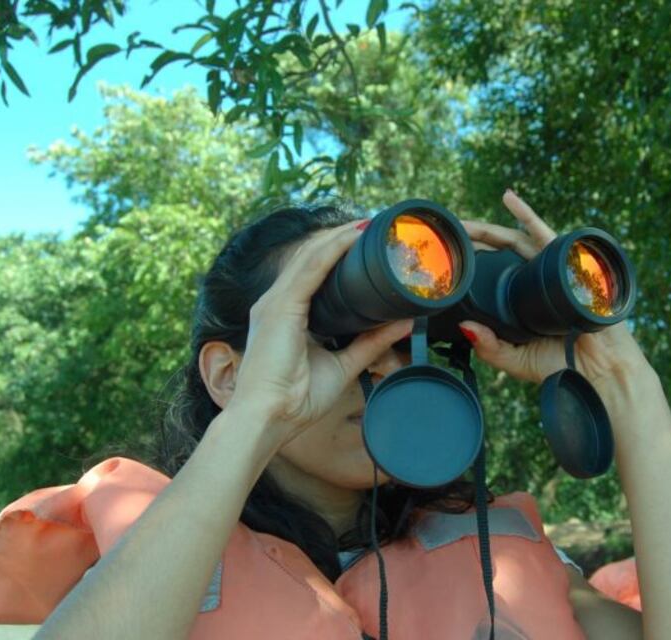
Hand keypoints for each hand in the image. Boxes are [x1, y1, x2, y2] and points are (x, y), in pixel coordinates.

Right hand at [227, 221, 412, 443]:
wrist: (268, 418)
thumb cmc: (296, 399)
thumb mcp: (343, 365)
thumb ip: (370, 343)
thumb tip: (402, 322)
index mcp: (286, 313)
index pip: (313, 273)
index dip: (339, 254)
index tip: (367, 244)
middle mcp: (276, 302)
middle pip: (312, 258)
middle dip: (342, 239)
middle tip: (375, 226)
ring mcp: (275, 301)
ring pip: (311, 256)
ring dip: (342, 237)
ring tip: (370, 224)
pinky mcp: (280, 307)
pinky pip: (310, 268)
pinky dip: (333, 249)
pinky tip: (354, 236)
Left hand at [460, 191, 652, 400]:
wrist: (599, 372)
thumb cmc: (563, 367)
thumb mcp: (515, 359)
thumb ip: (490, 347)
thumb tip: (463, 326)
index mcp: (525, 299)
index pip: (496, 273)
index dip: (474, 263)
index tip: (450, 256)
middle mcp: (538, 281)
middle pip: (503, 253)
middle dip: (476, 241)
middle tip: (451, 233)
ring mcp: (553, 269)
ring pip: (517, 240)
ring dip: (490, 228)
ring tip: (465, 223)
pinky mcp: (568, 263)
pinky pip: (546, 234)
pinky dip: (527, 216)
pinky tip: (508, 200)